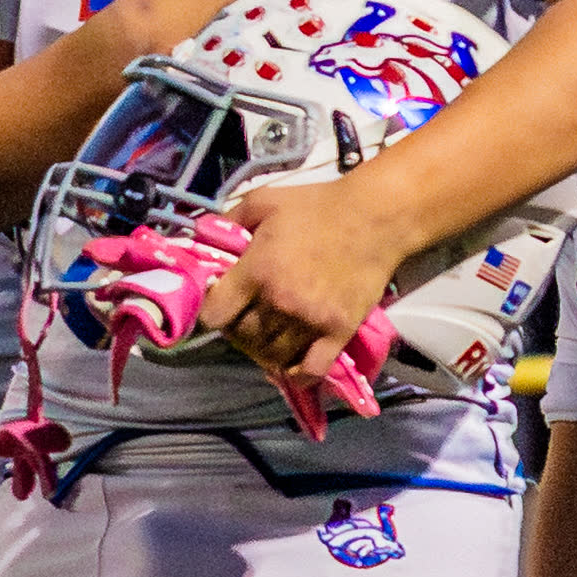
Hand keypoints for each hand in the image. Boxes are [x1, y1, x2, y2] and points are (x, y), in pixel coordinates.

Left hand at [207, 170, 410, 395]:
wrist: (375, 217)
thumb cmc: (317, 206)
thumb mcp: (263, 201)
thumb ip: (228, 221)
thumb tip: (201, 237)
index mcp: (256, 271)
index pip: (214, 316)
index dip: (212, 313)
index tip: (221, 306)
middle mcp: (279, 301)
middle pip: (242, 339)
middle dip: (239, 331)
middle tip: (248, 319)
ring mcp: (310, 320)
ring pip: (272, 356)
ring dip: (266, 351)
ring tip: (271, 337)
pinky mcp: (339, 332)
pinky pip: (312, 370)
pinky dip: (298, 375)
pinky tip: (294, 366)